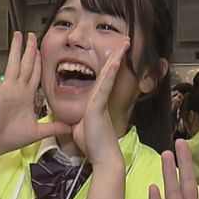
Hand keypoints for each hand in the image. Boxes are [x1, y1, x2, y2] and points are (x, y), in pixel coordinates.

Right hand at [0, 31, 70, 159]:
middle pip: (26, 65)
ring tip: (17, 35)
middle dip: (30, 49)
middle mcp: (17, 89)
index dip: (38, 62)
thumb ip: (53, 128)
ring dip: (16, 49)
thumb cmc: (11, 138)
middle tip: (32, 35)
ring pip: (14, 64)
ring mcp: (6, 89)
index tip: (40, 50)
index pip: (35, 75)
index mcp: (27, 96)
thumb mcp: (37, 132)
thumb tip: (71, 128)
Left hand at [71, 38, 127, 167]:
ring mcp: (101, 101)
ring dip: (116, 58)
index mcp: (96, 101)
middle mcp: (100, 98)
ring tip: (124, 44)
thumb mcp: (81, 127)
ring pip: (109, 75)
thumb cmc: (93, 144)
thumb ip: (79, 119)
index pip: (102, 78)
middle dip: (116, 55)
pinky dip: (110, 72)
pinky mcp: (98, 106)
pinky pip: (104, 85)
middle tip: (125, 41)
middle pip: (109, 72)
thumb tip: (74, 120)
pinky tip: (114, 61)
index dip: (108, 63)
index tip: (115, 52)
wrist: (102, 157)